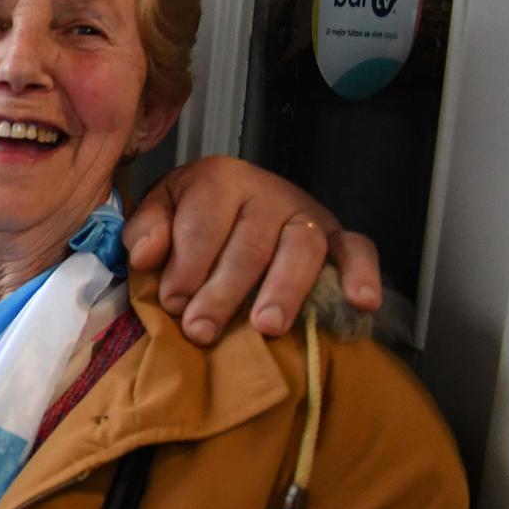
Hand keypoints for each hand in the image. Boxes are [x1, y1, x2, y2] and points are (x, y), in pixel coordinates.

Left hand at [124, 156, 381, 344]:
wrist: (231, 200)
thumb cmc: (188, 216)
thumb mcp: (158, 210)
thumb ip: (146, 230)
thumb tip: (146, 256)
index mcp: (219, 179)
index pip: (203, 226)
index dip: (185, 268)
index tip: (172, 304)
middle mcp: (267, 191)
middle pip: (250, 245)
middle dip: (223, 292)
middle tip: (202, 330)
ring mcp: (306, 212)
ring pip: (301, 250)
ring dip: (283, 290)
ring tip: (265, 327)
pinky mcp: (337, 234)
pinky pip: (358, 249)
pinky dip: (363, 274)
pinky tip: (361, 303)